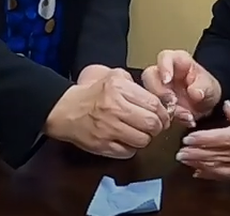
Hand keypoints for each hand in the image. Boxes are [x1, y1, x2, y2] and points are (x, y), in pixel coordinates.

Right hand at [45, 68, 171, 158]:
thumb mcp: (113, 77)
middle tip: (155, 126)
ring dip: (145, 138)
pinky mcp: (102, 145)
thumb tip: (158, 98)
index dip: (163, 113)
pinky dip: (131, 148)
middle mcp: (114, 108)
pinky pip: (128, 152)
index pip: (153, 104)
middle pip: (151, 123)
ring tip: (140, 133)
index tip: (163, 116)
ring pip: (142, 140)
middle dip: (158, 127)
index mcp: (118, 88)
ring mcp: (108, 128)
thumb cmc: (92, 94)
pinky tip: (127, 140)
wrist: (66, 110)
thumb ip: (135, 84)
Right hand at [141, 49, 220, 127]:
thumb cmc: (206, 89)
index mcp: (177, 62)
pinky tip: (182, 120)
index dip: (164, 68)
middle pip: (150, 76)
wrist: (206, 108)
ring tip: (182, 114)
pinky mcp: (156, 103)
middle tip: (173, 102)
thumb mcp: (210, 87)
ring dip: (164, 107)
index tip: (167, 80)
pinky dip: (168, 118)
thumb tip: (195, 92)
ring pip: (149, 95)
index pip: (165, 57)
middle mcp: (163, 74)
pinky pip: (154, 110)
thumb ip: (203, 87)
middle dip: (160, 92)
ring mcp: (157, 89)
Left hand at [176, 101, 229, 180]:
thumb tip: (225, 107)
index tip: (189, 138)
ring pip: (225, 169)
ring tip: (186, 162)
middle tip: (179, 153)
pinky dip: (216, 175)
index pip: (226, 138)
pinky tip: (202, 173)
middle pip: (222, 155)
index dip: (206, 140)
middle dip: (199, 155)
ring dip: (203, 166)